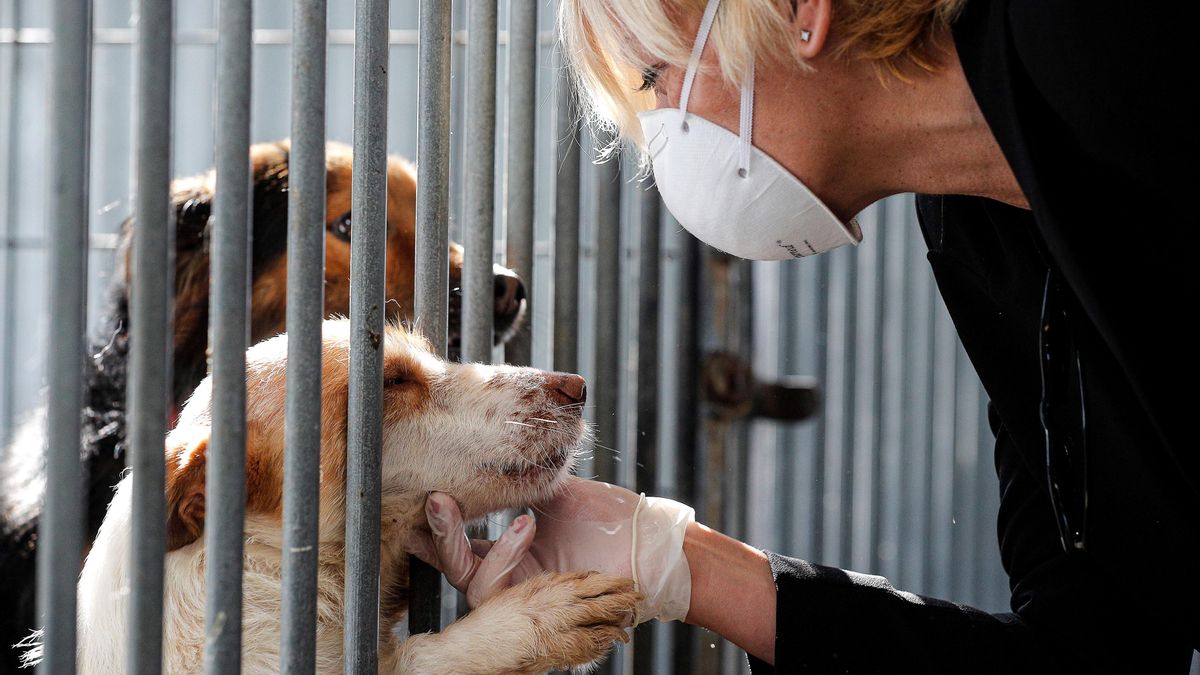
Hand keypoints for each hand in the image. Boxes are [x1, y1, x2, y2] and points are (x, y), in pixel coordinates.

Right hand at [407, 477, 694, 622]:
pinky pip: (497, 590)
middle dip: (441, 537)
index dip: (441, 527)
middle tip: (435, 501)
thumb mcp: (560, 494)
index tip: (423, 497)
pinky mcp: (536, 606)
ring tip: (515, 514)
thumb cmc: (612, 520)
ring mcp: (523, 595)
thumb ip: (527, 478)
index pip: (465, 545)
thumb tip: (497, 448)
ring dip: (481, 545)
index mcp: (514, 554)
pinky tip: (525, 526)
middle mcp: (513, 578)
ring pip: (472, 583)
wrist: (648, 544)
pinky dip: (506, 555)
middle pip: (457, 568)